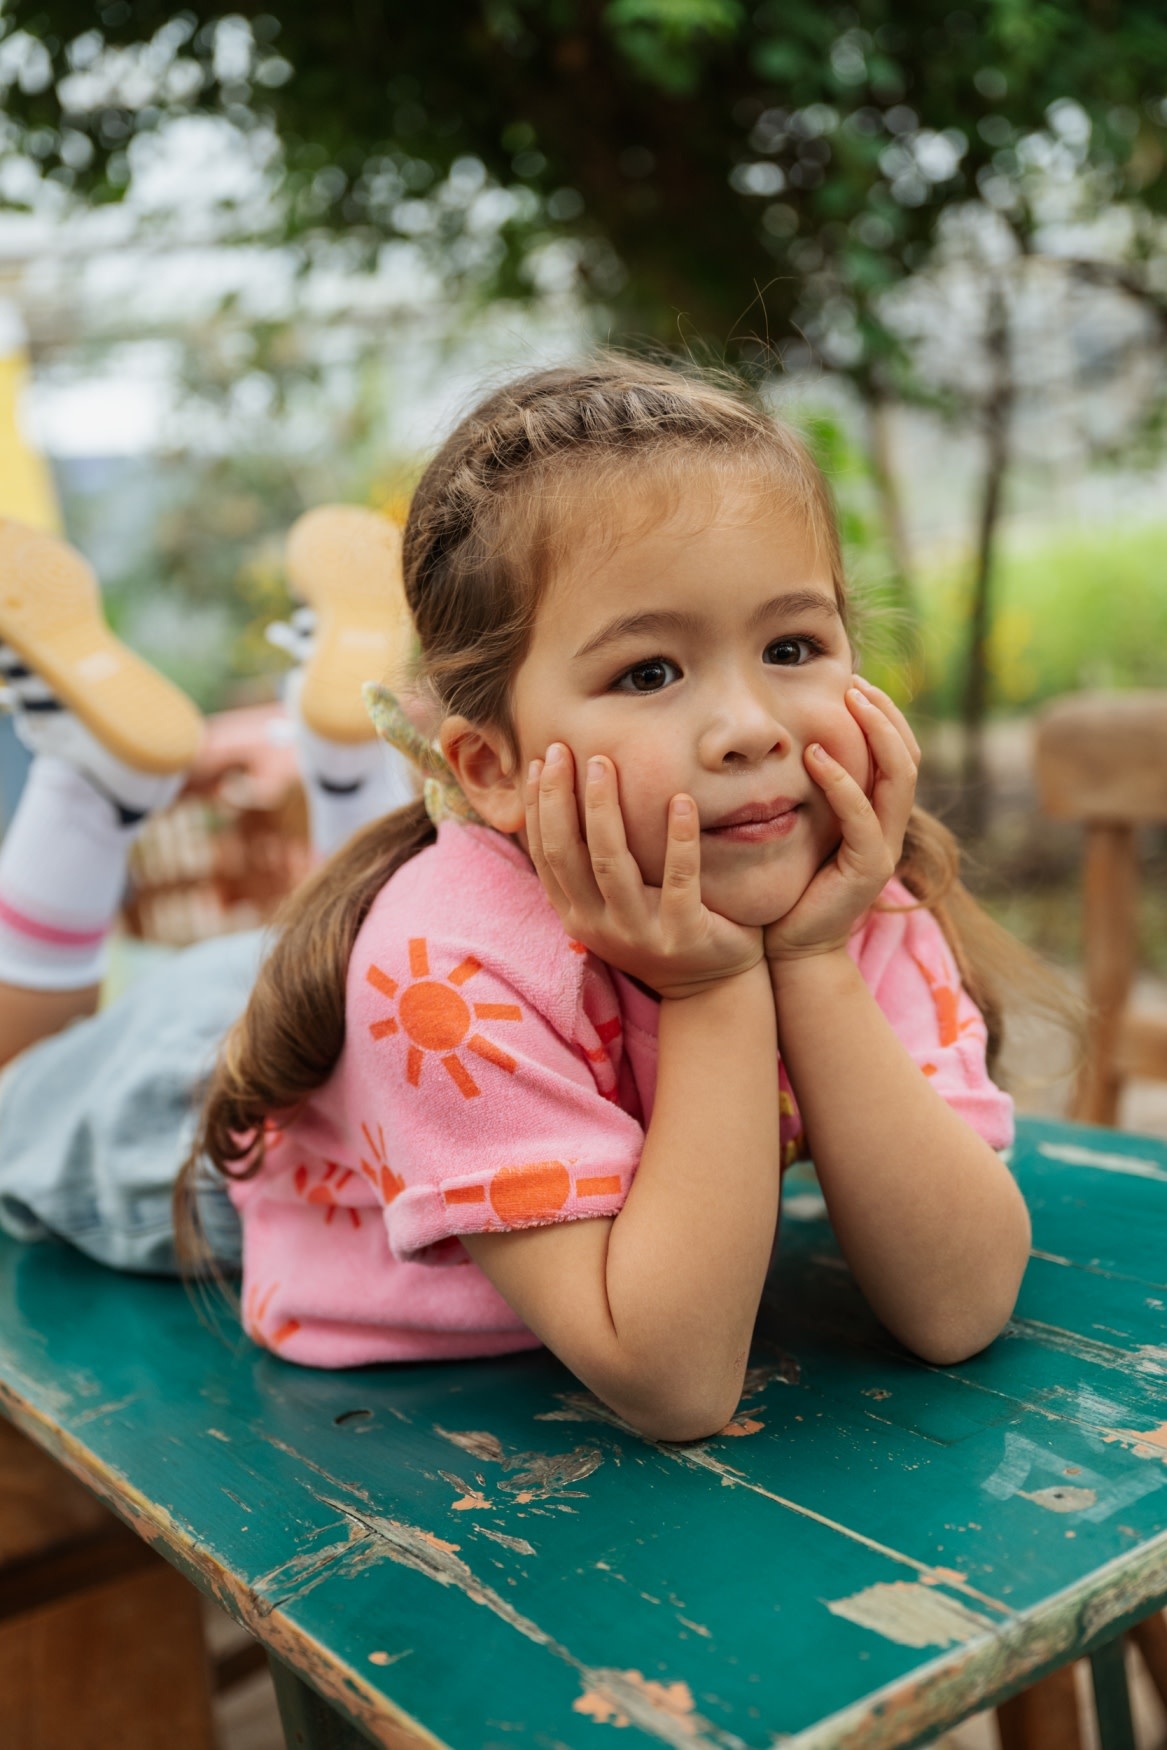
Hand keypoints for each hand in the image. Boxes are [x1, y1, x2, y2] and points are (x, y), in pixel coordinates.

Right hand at [526, 744, 763, 998]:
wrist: (711, 988)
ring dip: (603, 810)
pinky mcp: (682, 935)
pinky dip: (679, 839)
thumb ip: (592, 864)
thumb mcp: (615, 902)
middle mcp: (597, 925)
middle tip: (564, 749)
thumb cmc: (661, 926)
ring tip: (605, 764)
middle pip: (567, 853)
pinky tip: (682, 801)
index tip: (541, 760)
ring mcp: (638, 933)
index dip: (537, 806)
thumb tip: (565, 800)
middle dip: (559, 797)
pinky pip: (679, 881)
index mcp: (576, 913)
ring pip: (611, 864)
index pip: (545, 853)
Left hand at [764, 677, 920, 964]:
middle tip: (854, 683)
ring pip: (899, 779)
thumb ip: (811, 792)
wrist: (793, 948)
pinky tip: (814, 757)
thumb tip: (789, 741)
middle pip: (909, 757)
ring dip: (875, 734)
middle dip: (885, 714)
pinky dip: (841, 783)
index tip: (853, 683)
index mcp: (880, 816)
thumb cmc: (791, 885)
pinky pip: (862, 817)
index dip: (884, 715)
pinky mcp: (867, 869)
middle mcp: (891, 829)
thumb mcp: (804, 828)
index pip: (899, 754)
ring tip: (848, 703)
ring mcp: (885, 849)